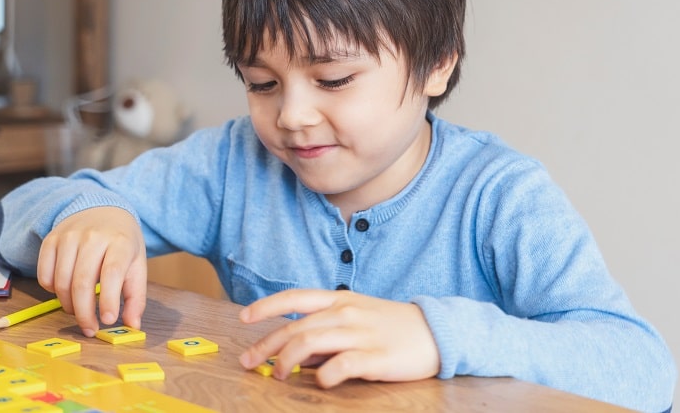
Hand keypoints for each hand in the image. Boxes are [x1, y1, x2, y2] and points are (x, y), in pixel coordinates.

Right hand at [36, 206, 146, 336]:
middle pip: (82, 282)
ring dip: (68, 305)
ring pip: (61, 282)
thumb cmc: (122, 243)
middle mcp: (93, 236)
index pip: (112, 273)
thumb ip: (136, 296)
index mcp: (120, 242)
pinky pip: (44, 275)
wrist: (102, 210)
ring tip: (79, 310)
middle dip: (84, 312)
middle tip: (90, 329)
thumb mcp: (137, 265)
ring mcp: (69, 236)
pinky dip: (52, 291)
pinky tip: (65, 291)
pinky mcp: (51, 239)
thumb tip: (132, 325)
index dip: (108, 300)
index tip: (107, 321)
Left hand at [238, 289, 439, 387]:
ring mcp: (360, 334)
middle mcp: (345, 313)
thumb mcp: (356, 318)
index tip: (243, 317)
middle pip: (295, 327)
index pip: (295, 297)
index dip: (266, 306)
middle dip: (266, 345)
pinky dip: (324, 375)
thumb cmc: (391, 325)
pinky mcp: (375, 357)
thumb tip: (295, 353)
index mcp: (340, 299)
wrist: (435, 331)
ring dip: (286, 361)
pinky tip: (319, 381)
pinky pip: (340, 366)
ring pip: (310, 343)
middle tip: (249, 362)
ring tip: (278, 374)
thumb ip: (326, 332)